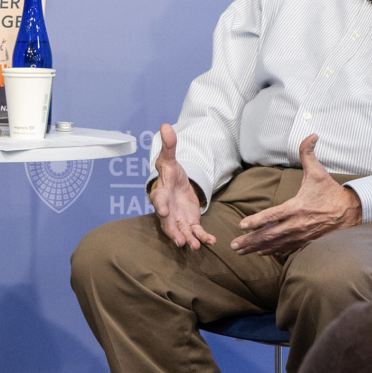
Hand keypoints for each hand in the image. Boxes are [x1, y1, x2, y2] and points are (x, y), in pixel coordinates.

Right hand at [150, 124, 216, 248]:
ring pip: (181, 231)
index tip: (164, 212)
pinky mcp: (190, 222)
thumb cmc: (169, 172)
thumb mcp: (169, 158)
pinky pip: (195, 232)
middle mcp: (167, 209)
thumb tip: (165, 126)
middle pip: (168, 223)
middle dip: (173, 231)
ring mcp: (178, 218)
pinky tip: (212, 241)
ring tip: (195, 246)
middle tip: (179, 240)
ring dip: (188, 239)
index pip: (159, 200)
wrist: (176, 184)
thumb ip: (169, 145)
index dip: (160, 206)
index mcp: (161, 193)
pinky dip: (203, 237)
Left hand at [231, 135, 361, 255]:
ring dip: (256, 248)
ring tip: (241, 251)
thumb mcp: (319, 171)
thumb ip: (309, 153)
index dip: (256, 221)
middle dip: (250, 241)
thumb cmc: (331, 192)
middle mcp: (297, 224)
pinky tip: (261, 252)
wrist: (350, 212)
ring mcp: (300, 235)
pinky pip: (285, 249)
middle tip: (233, 245)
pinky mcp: (305, 241)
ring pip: (275, 244)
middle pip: (269, 235)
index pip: (272, 216)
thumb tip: (311, 134)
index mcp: (297, 207)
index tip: (241, 225)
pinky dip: (272, 251)